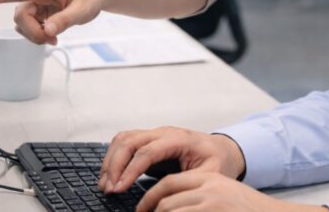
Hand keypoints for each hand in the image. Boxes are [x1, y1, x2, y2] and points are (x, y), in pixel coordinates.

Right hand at [0, 0, 103, 44]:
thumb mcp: (84, 9)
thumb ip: (65, 20)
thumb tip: (47, 31)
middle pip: (20, 16)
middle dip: (32, 32)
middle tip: (51, 40)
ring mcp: (36, 2)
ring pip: (22, 23)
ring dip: (35, 34)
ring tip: (54, 38)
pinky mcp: (38, 10)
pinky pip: (29, 25)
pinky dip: (38, 34)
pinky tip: (52, 35)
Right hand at [100, 127, 244, 194]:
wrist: (223, 150)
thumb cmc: (217, 161)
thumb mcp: (210, 175)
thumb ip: (188, 183)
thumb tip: (164, 196)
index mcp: (180, 139)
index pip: (147, 151)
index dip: (130, 170)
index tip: (119, 188)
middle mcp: (164, 132)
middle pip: (130, 141)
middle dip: (114, 165)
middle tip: (108, 189)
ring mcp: (155, 134)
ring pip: (123, 139)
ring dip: (110, 160)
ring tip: (105, 184)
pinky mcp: (149, 140)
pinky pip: (125, 142)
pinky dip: (113, 156)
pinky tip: (110, 174)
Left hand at [135, 171, 322, 211]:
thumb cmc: (250, 210)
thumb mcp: (225, 195)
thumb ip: (201, 196)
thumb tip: (169, 205)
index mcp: (210, 179)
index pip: (170, 183)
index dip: (151, 196)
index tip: (143, 208)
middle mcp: (209, 189)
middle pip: (166, 200)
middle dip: (148, 211)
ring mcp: (211, 205)